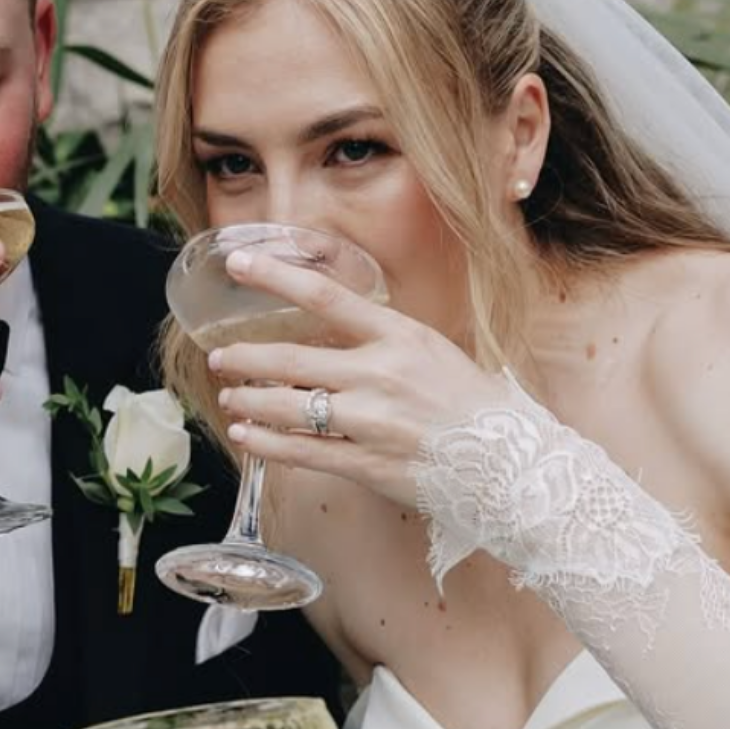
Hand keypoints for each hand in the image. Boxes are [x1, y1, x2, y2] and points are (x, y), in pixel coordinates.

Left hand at [208, 245, 507, 509]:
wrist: (510, 461)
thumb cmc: (471, 404)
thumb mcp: (432, 353)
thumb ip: (383, 343)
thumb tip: (332, 336)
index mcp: (400, 336)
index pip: (325, 296)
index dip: (275, 277)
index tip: (238, 264)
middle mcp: (381, 375)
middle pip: (292, 359)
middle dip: (245, 358)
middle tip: (219, 357)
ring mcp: (372, 422)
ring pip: (289, 408)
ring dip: (249, 401)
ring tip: (229, 398)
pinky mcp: (367, 464)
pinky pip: (303, 452)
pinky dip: (266, 444)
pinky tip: (245, 436)